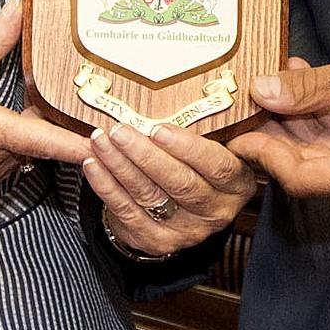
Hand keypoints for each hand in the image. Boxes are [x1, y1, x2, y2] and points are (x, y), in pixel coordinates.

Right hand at [0, 0, 92, 185]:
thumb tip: (21, 7)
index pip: (44, 141)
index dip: (79, 144)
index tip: (109, 143)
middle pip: (44, 140)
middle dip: (60, 118)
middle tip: (79, 91)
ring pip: (30, 148)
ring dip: (38, 126)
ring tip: (43, 95)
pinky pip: (14, 155)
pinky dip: (20, 136)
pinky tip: (15, 112)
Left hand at [83, 120, 260, 255]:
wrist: (182, 212)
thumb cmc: (197, 164)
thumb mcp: (216, 146)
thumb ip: (211, 126)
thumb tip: (193, 87)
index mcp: (236, 184)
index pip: (217, 166)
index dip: (188, 148)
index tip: (159, 128)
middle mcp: (216, 211)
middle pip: (180, 183)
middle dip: (145, 155)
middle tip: (119, 130)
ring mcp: (186, 231)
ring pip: (149, 195)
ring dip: (120, 165)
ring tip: (99, 140)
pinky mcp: (157, 241)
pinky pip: (127, 212)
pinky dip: (106, 187)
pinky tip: (93, 165)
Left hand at [233, 44, 329, 219]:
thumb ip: (312, 89)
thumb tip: (262, 91)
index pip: (302, 178)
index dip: (265, 152)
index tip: (238, 128)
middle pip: (311, 169)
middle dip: (279, 131)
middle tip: (251, 98)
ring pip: (327, 158)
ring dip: (301, 121)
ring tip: (278, 79)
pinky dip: (327, 123)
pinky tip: (306, 87)